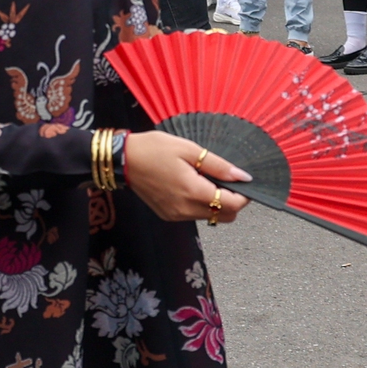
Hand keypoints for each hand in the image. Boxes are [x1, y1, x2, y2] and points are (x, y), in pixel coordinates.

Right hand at [123, 129, 251, 224]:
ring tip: (205, 180)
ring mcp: (176, 215)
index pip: (232, 205)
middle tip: (225, 180)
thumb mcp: (189, 150)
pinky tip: (191, 186)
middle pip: (225, 216)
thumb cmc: (154, 149)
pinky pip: (195, 216)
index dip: (244, 196)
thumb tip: (243, 177)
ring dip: (217, 203)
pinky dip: (201, 205)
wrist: (123, 160)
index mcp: (192, 191)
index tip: (242, 181)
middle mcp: (185, 209)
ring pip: (211, 218)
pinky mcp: (168, 215)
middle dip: (232, 201)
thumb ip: (218, 166)